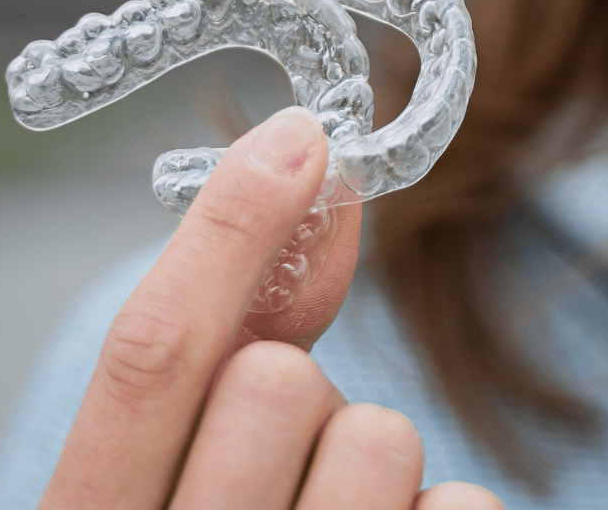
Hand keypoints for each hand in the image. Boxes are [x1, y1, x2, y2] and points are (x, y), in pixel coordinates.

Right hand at [38, 106, 503, 509]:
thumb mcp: (171, 475)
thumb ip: (229, 337)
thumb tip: (311, 169)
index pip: (145, 362)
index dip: (226, 232)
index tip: (303, 134)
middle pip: (274, 384)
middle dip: (295, 391)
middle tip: (274, 469)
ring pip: (380, 434)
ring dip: (369, 462)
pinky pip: (462, 508)